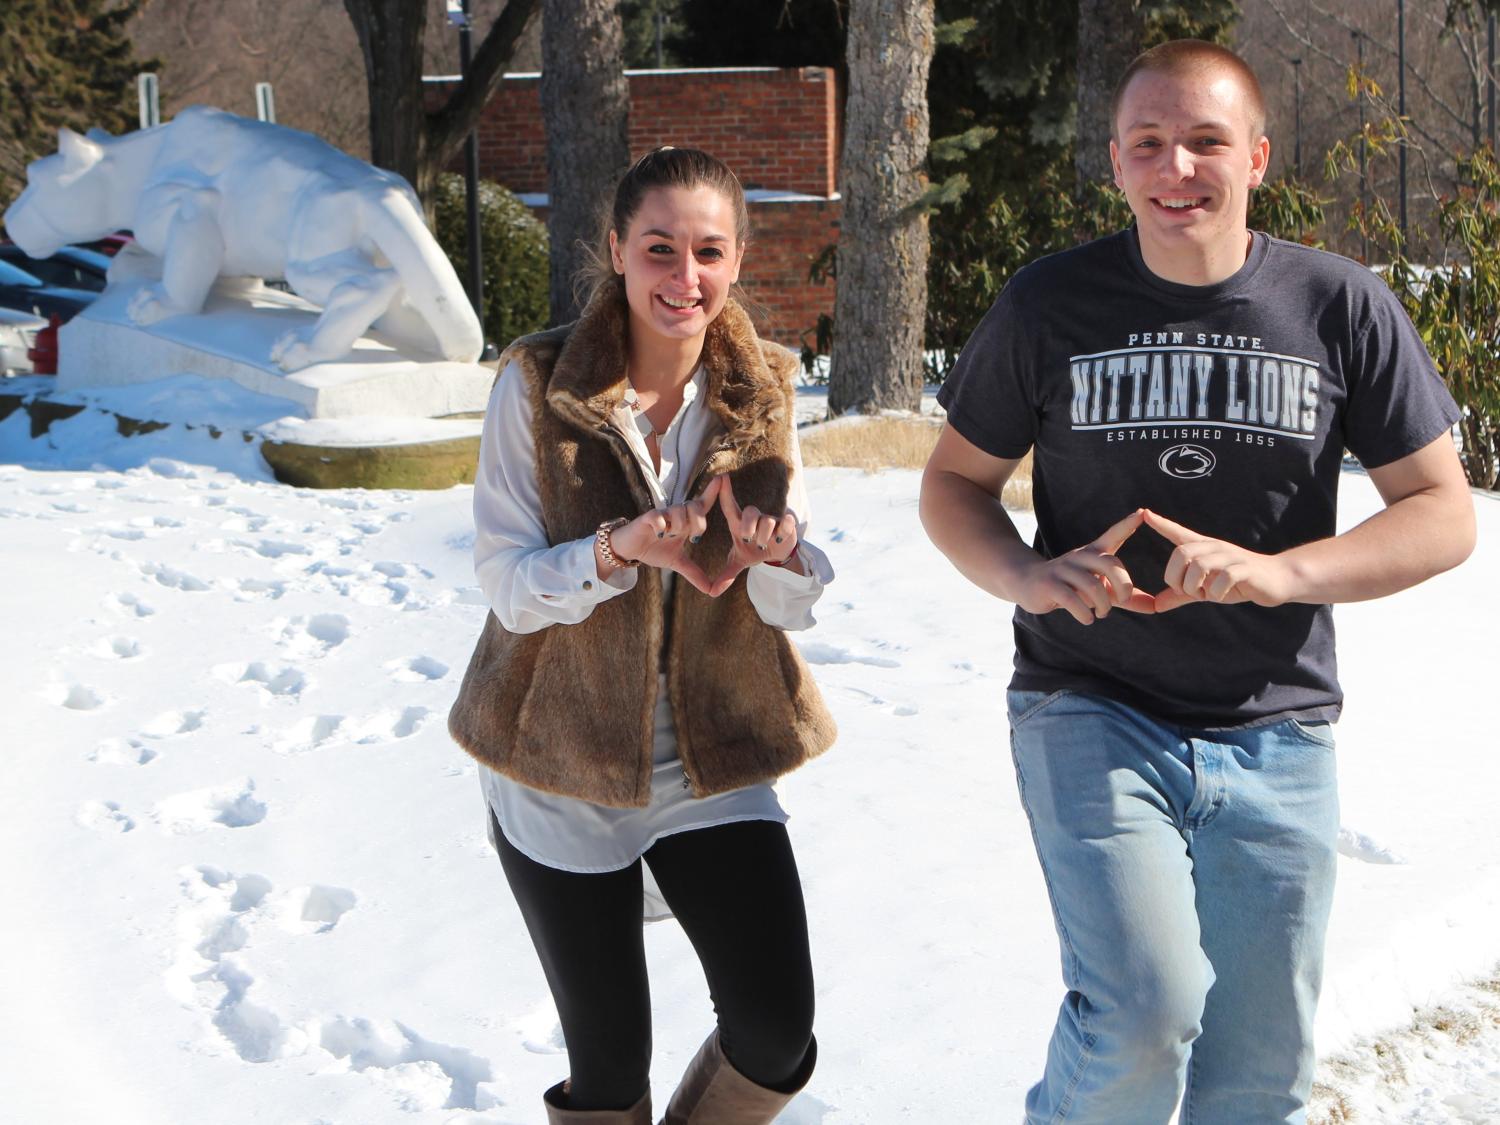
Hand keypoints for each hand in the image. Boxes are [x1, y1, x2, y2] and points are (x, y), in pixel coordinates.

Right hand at [604, 476, 723, 594]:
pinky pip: (659, 516)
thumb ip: (694, 573)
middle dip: (698, 522)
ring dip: (679, 526)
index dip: (712, 492)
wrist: (629, 549)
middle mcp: (675, 514)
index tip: (722, 478)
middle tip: (692, 537)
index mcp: (685, 521)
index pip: (702, 504)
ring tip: (671, 536)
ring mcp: (661, 514)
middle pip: (695, 507)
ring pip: (679, 511)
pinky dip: (662, 525)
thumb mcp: (677, 562)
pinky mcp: (646, 518)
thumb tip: (711, 591)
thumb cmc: (653, 550)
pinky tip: (661, 534)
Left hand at [705, 474, 800, 595]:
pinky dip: (782, 531)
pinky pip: (785, 522)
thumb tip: (712, 592)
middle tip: (749, 538)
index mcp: (739, 524)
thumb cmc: (754, 550)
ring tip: (764, 544)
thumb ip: (726, 574)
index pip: (730, 506)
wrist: (776, 554)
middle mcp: (754, 518)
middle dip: (749, 527)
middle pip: (749, 513)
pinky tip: (779, 538)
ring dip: (765, 537)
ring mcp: (771, 519)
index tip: (721, 477)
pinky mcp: (786, 523)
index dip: (725, 492)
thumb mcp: (739, 561)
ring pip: (766, 522)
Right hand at [1014, 509, 1156, 624]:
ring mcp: (1062, 569)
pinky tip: (1086, 618)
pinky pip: (1073, 600)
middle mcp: (1078, 557)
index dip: (1127, 525)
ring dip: (1102, 605)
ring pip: (1092, 585)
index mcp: (1092, 554)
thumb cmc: (1068, 586)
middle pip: (1109, 564)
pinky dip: (1085, 614)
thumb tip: (1154, 607)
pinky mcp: (1049, 585)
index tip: (1142, 513)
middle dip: (1122, 586)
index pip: (1112, 536)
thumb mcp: (1098, 590)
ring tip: (1101, 613)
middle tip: (1121, 601)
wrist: (1026, 583)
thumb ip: (1124, 597)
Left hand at [1142, 509, 1295, 611]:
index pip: (1179, 533)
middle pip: (1182, 553)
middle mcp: (1215, 549)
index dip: (1161, 524)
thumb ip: (1181, 595)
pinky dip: (1215, 592)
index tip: (1144, 513)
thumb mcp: (1205, 589)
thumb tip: (1156, 605)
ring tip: (1204, 594)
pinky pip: (1223, 578)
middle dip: (1175, 576)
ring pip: (1200, 566)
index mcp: (1204, 550)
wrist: (1278, 579)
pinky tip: (1219, 595)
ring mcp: (1230, 557)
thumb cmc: (1238, 582)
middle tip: (1183, 590)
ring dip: (1195, 586)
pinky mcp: (1245, 570)